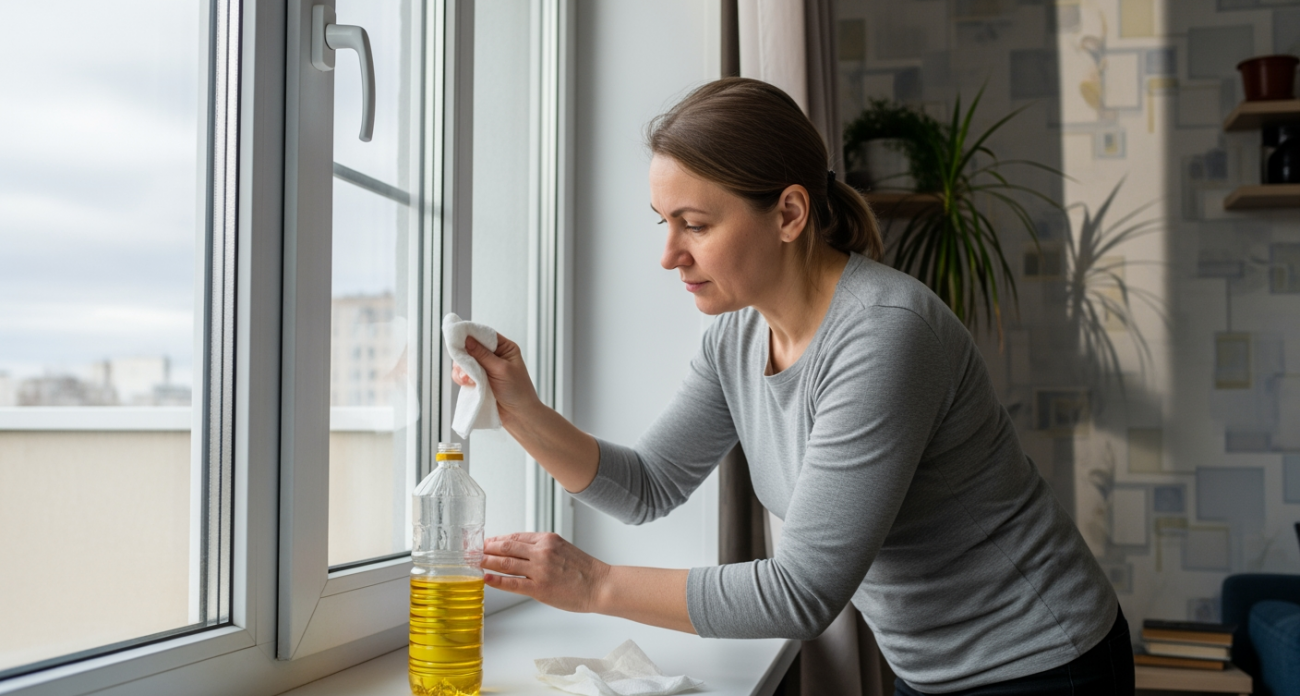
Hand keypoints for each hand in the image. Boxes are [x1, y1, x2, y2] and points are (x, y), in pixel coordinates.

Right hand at [451, 333, 539, 425]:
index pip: (485, 335)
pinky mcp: (478, 380)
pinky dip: (462, 379)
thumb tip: (467, 339)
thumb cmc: (518, 391)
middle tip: (463, 366)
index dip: (470, 334)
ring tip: (468, 380)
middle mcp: (494, 356)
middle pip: (471, 347)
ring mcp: (485, 368)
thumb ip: (482, 355)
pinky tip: (468, 384)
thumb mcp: (500, 369)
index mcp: (505, 348)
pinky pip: (464, 374)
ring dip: (462, 370)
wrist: (519, 416)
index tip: (457, 336)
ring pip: (465, 362)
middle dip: (465, 357)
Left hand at [482, 532, 608, 612]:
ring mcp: (540, 569)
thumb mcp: (563, 549)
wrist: (600, 585)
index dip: (497, 539)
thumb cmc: (584, 570)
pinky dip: (497, 580)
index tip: (486, 542)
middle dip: (487, 548)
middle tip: (472, 549)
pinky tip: (486, 578)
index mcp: (547, 539)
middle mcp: (542, 551)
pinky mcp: (539, 588)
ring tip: (474, 561)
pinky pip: (513, 583)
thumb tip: (520, 552)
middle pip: (507, 546)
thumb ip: (542, 549)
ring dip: (487, 561)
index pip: (515, 536)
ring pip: (506, 562)